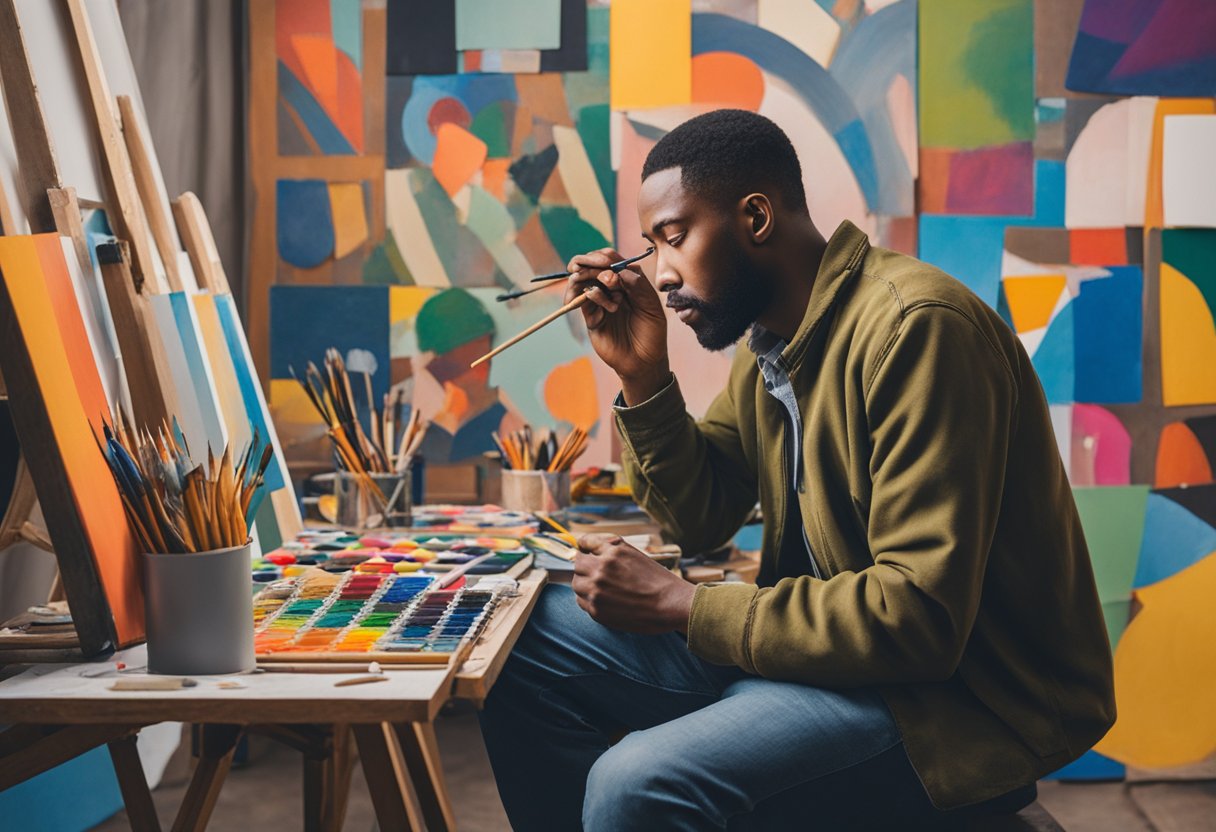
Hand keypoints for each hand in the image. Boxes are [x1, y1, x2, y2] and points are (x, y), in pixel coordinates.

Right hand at [564, 249, 669, 403]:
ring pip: (581, 280)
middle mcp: (611, 289)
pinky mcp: (591, 318)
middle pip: (591, 266)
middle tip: (606, 274)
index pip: (611, 260)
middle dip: (592, 263)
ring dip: (587, 275)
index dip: (606, 256)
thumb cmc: (652, 334)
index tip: (609, 261)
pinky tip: (594, 296)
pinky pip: (581, 301)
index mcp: (627, 282)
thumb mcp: (653, 308)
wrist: (644, 363)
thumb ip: (640, 287)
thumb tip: (621, 270)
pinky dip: (585, 294)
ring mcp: (599, 302)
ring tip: (605, 283)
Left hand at [571, 534, 695, 634]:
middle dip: (585, 566)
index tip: (586, 551)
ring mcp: (597, 591)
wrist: (670, 605)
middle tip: (597, 572)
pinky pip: (582, 601)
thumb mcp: (635, 553)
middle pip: (577, 563)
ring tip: (601, 587)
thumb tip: (588, 544)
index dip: (585, 547)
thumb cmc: (657, 579)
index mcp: (612, 551)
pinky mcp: (597, 610)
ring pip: (577, 583)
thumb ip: (611, 548)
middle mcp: (601, 569)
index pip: (585, 542)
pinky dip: (589, 599)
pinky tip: (604, 599)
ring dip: (585, 583)